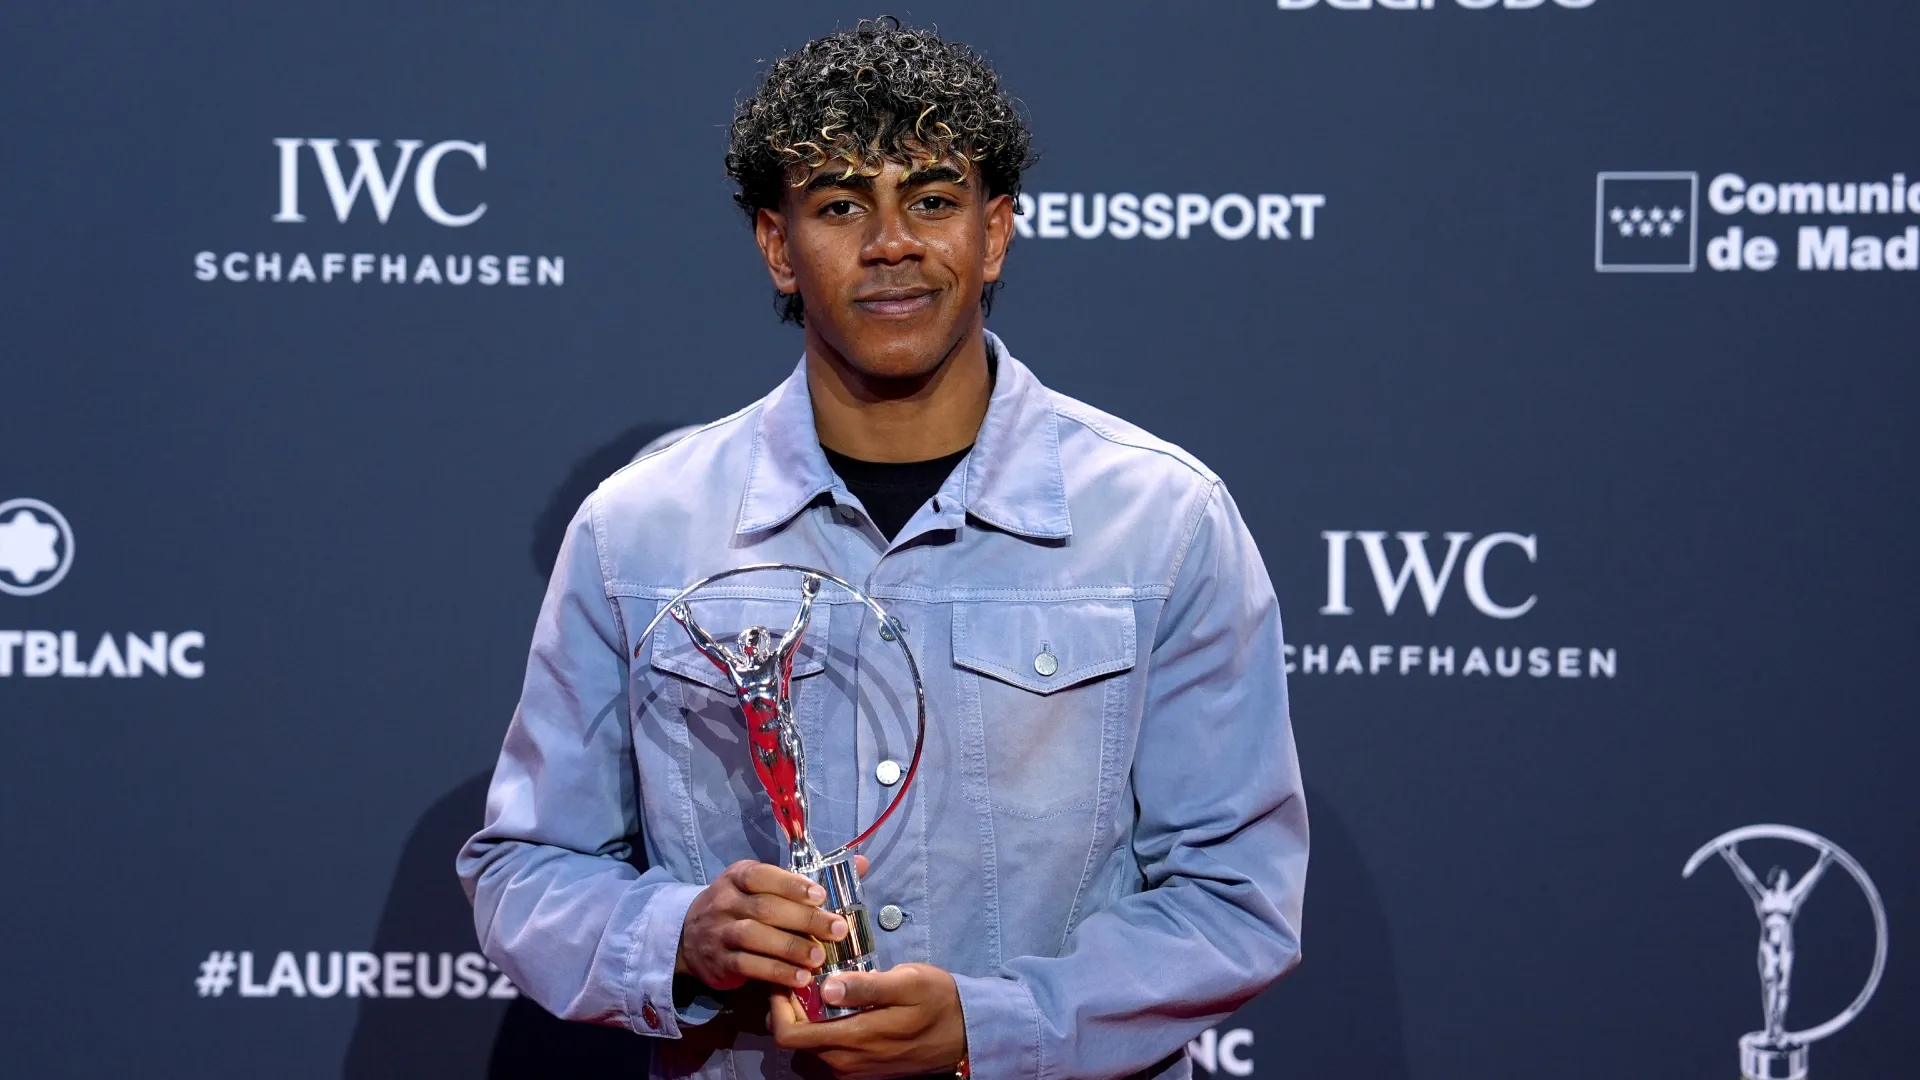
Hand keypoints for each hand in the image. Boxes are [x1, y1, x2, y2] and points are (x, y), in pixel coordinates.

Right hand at [676, 859, 860, 991]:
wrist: (690, 936)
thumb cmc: (742, 907)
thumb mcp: (765, 886)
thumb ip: (809, 879)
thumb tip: (861, 864)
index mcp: (739, 876)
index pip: (763, 875)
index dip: (792, 885)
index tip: (821, 895)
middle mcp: (726, 900)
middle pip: (765, 907)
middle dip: (804, 919)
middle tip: (836, 930)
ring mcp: (720, 931)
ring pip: (755, 937)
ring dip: (790, 948)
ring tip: (819, 958)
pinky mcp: (719, 962)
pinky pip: (748, 966)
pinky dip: (776, 972)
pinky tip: (800, 978)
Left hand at [769, 963, 967, 1079]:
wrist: (967, 1034)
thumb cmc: (939, 1001)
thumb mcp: (909, 983)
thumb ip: (866, 988)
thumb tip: (825, 988)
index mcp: (853, 1039)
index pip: (789, 1034)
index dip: (778, 1004)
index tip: (788, 975)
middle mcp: (845, 1062)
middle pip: (794, 1039)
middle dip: (790, 1006)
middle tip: (803, 972)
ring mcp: (852, 1069)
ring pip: (809, 1044)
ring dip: (806, 1016)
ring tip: (820, 983)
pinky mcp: (861, 1068)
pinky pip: (827, 1048)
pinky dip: (823, 1026)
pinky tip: (838, 1003)